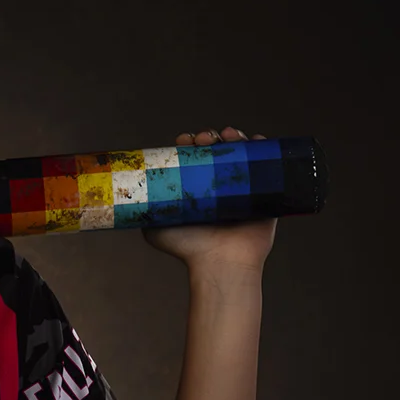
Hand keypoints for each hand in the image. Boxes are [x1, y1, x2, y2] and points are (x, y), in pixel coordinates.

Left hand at [141, 127, 277, 274]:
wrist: (220, 262)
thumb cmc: (188, 249)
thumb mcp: (156, 228)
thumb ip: (146, 210)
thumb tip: (133, 192)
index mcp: (195, 189)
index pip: (192, 156)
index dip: (188, 144)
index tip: (185, 142)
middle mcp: (218, 186)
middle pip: (216, 149)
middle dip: (210, 137)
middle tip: (205, 140)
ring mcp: (242, 187)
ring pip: (240, 151)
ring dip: (234, 137)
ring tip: (230, 136)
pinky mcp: (264, 191)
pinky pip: (266, 163)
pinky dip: (262, 146)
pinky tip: (254, 140)